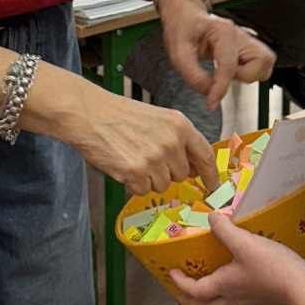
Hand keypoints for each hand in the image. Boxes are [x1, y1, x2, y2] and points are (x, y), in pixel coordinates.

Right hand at [66, 85, 219, 197]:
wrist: (90, 114)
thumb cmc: (120, 115)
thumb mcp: (158, 119)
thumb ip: (178, 140)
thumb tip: (192, 168)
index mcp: (180, 125)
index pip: (205, 156)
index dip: (211, 175)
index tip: (214, 188)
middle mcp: (171, 142)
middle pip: (181, 175)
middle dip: (166, 172)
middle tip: (146, 156)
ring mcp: (154, 158)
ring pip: (162, 185)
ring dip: (148, 179)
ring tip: (132, 157)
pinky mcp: (136, 172)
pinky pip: (143, 190)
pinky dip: (133, 184)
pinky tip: (123, 165)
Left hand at [160, 0, 275, 110]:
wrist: (186, 17)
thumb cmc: (183, 29)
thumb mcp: (178, 52)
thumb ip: (193, 75)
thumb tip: (208, 92)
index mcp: (223, 30)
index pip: (229, 65)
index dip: (221, 88)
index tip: (211, 102)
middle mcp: (239, 34)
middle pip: (261, 61)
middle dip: (243, 76)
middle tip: (223, 76)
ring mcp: (247, 40)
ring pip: (266, 64)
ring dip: (249, 75)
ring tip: (229, 73)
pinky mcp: (248, 48)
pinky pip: (261, 65)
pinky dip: (250, 73)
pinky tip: (233, 71)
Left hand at [170, 212, 304, 304]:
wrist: (300, 284)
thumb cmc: (269, 264)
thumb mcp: (244, 241)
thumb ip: (225, 228)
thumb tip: (211, 216)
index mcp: (224, 285)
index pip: (196, 290)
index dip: (181, 283)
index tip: (172, 274)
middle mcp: (234, 298)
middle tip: (184, 297)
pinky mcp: (270, 304)